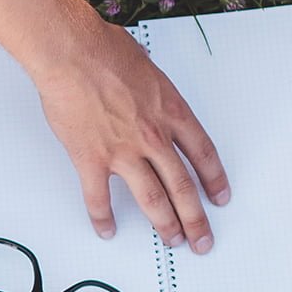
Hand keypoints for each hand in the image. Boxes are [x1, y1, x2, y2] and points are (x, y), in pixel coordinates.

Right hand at [32, 18, 231, 250]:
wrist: (72, 54)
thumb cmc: (105, 51)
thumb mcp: (147, 66)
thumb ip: (152, 89)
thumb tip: (148, 86)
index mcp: (172, 113)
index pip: (203, 155)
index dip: (214, 180)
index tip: (219, 197)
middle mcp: (154, 137)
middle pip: (184, 187)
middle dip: (196, 218)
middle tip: (202, 238)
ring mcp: (124, 151)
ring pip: (153, 198)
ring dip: (165, 224)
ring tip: (172, 240)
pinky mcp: (92, 159)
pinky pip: (99, 198)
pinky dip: (103, 218)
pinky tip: (107, 229)